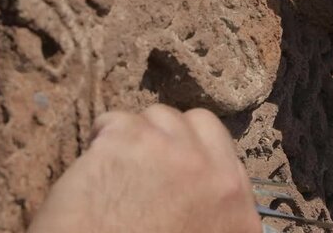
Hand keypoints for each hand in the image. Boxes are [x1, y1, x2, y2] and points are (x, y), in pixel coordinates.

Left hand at [28, 105, 260, 232]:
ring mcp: (173, 151)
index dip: (198, 158)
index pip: (227, 158)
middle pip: (200, 123)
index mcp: (236, 208)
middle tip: (150, 160)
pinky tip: (96, 165)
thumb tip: (202, 200)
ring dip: (138, 135)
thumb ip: (215, 215)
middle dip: (176, 135)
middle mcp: (214, 174)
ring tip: (119, 165)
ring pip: (158, 115)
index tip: (176, 171)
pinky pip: (116, 120)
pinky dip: (103, 137)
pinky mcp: (130, 138)